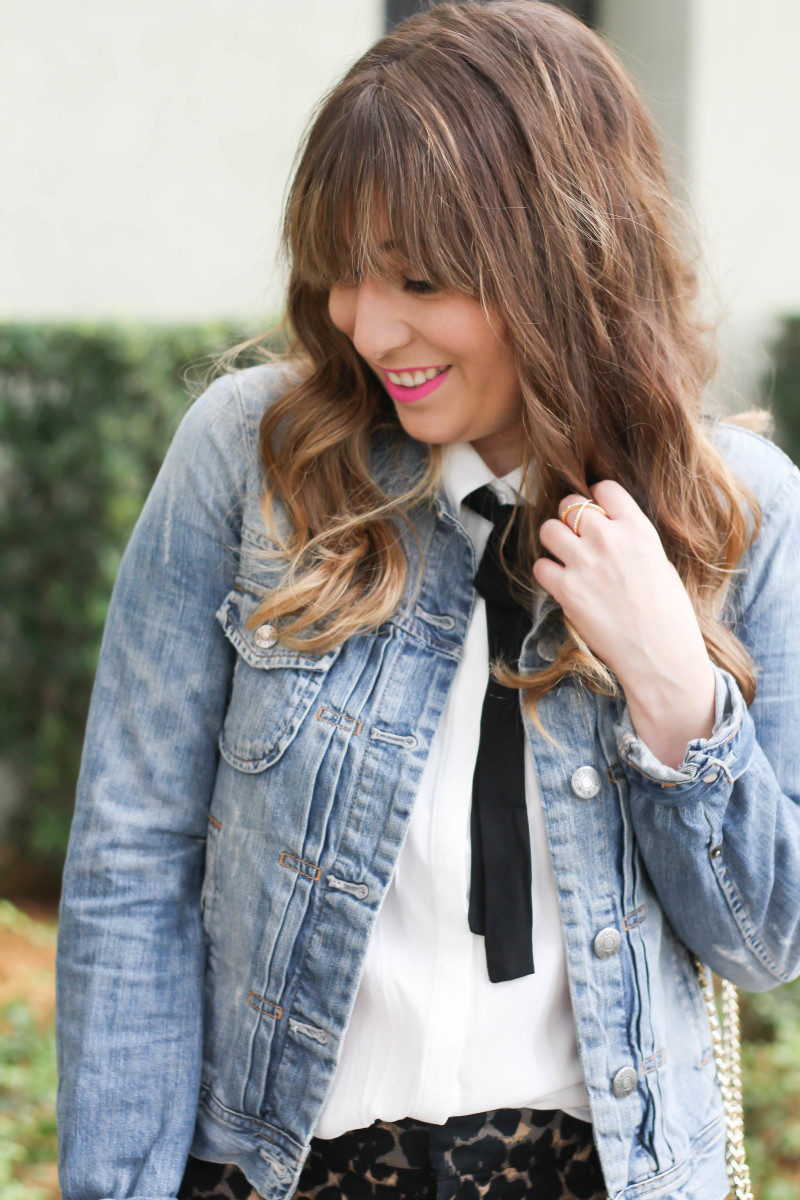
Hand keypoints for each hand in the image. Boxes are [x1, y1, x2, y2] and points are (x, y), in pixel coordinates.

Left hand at [532, 479, 715, 766]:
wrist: (661, 656)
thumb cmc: (668, 616)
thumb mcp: (659, 564)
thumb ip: (632, 541)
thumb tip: (610, 531)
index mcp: (638, 530)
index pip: (605, 489)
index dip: (596, 500)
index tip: (596, 513)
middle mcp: (609, 539)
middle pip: (569, 505)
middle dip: (569, 519)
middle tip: (576, 539)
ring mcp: (585, 563)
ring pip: (548, 529)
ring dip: (553, 542)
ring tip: (565, 559)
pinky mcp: (567, 590)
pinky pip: (540, 566)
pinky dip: (547, 574)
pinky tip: (561, 585)